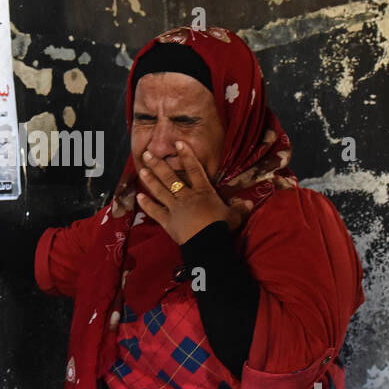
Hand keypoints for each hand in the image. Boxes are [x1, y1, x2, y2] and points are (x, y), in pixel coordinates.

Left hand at [135, 142, 253, 244]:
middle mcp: (186, 196)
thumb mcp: (234, 216)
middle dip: (158, 164)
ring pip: (160, 191)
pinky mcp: (168, 222)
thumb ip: (239, 208)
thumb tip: (249, 203)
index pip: (194, 169)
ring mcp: (175, 209)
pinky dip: (147, 204)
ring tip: (141, 169)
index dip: (186, 155)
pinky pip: (156, 212)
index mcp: (202, 192)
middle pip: (170, 177)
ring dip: (150, 180)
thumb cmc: (221, 228)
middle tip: (147, 153)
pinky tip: (138, 197)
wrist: (208, 245)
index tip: (178, 143)